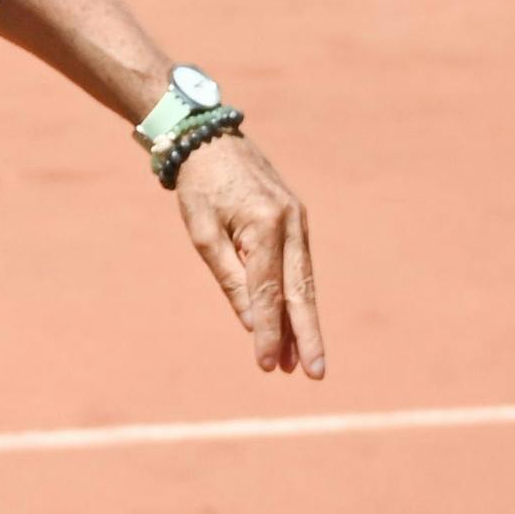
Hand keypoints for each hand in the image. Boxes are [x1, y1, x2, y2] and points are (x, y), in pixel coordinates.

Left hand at [172, 133, 322, 375]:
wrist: (210, 139)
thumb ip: (230, 278)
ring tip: (304, 362)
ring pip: (304, 282)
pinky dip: (298, 298)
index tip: (267, 365)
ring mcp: (298, 221)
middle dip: (307, 336)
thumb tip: (254, 322)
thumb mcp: (203, 233)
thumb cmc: (200, 187)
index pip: (267, 291)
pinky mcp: (296, 221)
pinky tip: (296, 325)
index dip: (270, 331)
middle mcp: (291, 223)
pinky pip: (299, 267)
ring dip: (303, 323)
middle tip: (315, 374)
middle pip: (300, 291)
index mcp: (265, 225)